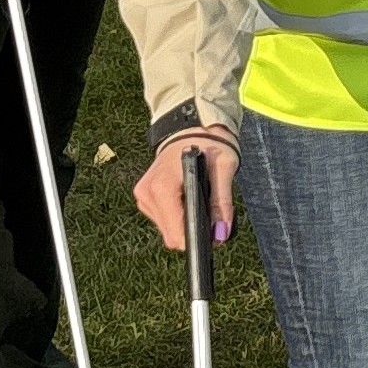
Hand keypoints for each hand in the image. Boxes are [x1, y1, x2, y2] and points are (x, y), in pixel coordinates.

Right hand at [133, 132, 236, 250]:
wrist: (190, 128)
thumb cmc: (208, 145)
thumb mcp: (223, 169)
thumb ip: (222, 202)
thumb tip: (221, 232)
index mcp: (162, 187)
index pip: (176, 234)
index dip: (197, 239)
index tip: (213, 235)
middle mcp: (148, 193)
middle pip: (172, 236)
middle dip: (194, 232)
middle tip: (212, 213)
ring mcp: (144, 197)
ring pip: (168, 231)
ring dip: (186, 224)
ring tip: (199, 200)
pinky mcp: (145, 199)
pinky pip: (165, 221)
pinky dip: (179, 217)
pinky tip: (188, 199)